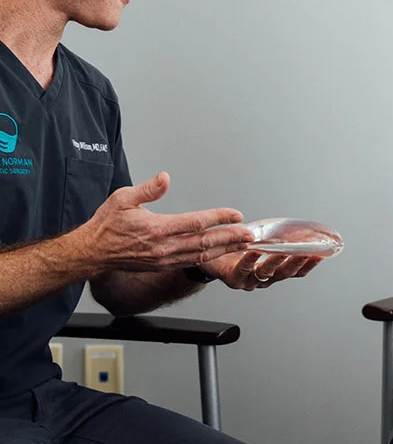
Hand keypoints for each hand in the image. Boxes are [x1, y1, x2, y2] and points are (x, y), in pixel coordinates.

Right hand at [85, 172, 253, 271]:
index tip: (236, 214)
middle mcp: (164, 248)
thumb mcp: (123, 198)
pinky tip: (220, 254)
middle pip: (205, 243)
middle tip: (250, 234)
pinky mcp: (162, 266)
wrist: (92, 253)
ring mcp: (164, 260)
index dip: (219, 218)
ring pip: (201, 255)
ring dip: (224, 250)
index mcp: (157, 229)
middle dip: (231, 238)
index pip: (196, 223)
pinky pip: (190, 262)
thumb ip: (148, 189)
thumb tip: (165, 177)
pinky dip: (209, 258)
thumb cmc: (106, 225)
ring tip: (242, 245)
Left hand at [201, 248, 322, 289]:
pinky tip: (253, 251)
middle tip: (305, 254)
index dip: (308, 264)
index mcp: (273, 270)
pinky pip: (242, 271)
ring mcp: (248, 280)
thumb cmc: (235, 248)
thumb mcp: (260, 240)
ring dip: (274, 263)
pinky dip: (248, 261)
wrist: (208, 256)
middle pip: (283, 274)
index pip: (295, 271)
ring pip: (265, 274)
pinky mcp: (233, 279)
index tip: (320, 255)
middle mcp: (263, 278)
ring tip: (281, 252)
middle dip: (296, 263)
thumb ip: (275, 236)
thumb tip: (294, 224)